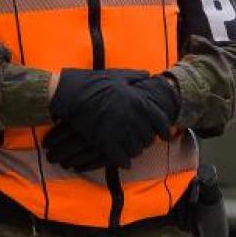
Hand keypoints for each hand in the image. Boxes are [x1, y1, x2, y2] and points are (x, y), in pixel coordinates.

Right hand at [47, 70, 177, 168]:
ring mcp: (117, 129)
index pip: (159, 119)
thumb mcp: (116, 75)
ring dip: (136, 151)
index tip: (166, 136)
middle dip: (148, 140)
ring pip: (135, 148)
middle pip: (148, 136)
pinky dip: (123, 161)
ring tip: (134, 150)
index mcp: (136, 99)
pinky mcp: (104, 140)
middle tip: (146, 142)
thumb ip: (134, 76)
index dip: (164, 129)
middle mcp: (130, 115)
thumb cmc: (92, 82)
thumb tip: (148, 74)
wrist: (69, 93)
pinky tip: (124, 162)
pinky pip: (119, 157)